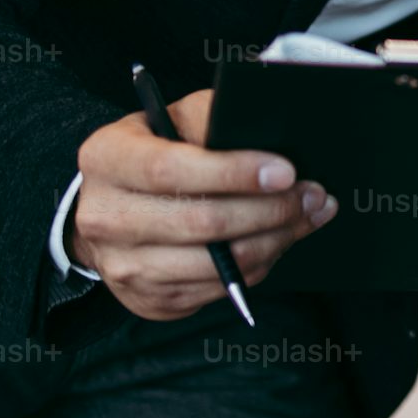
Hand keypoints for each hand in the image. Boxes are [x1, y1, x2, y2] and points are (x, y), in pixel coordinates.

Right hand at [68, 87, 337, 318]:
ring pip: (217, 263)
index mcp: (106, 159)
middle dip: (270, 210)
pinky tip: (278, 239)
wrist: (111, 208)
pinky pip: (219, 287)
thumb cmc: (153, 153)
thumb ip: (210, 118)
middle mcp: (105, 217)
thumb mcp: (172, 120)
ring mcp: (124, 265)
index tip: (284, 171)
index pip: (170, 170)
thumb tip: (267, 134)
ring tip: (307, 215)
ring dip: (275, 240)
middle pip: (201, 223)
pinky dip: (260, 264)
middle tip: (312, 194)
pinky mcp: (149, 298)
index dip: (233, 173)